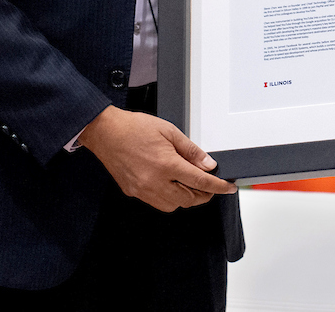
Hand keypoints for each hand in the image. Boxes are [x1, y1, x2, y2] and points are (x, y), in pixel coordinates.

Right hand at [78, 105, 236, 210]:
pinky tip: (172, 186)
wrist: (106, 132)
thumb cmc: (135, 128)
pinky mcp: (132, 192)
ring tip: (191, 185)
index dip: (218, 187)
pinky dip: (169, 198)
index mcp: (167, 165)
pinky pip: (156, 203)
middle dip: (203, 195)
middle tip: (211, 186)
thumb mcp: (170, 132)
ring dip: (186, 199)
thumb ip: (191, 151)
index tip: (228, 188)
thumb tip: (208, 164)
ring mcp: (142, 190)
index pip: (200, 182)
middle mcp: (154, 182)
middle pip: (187, 199)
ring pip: (172, 206)